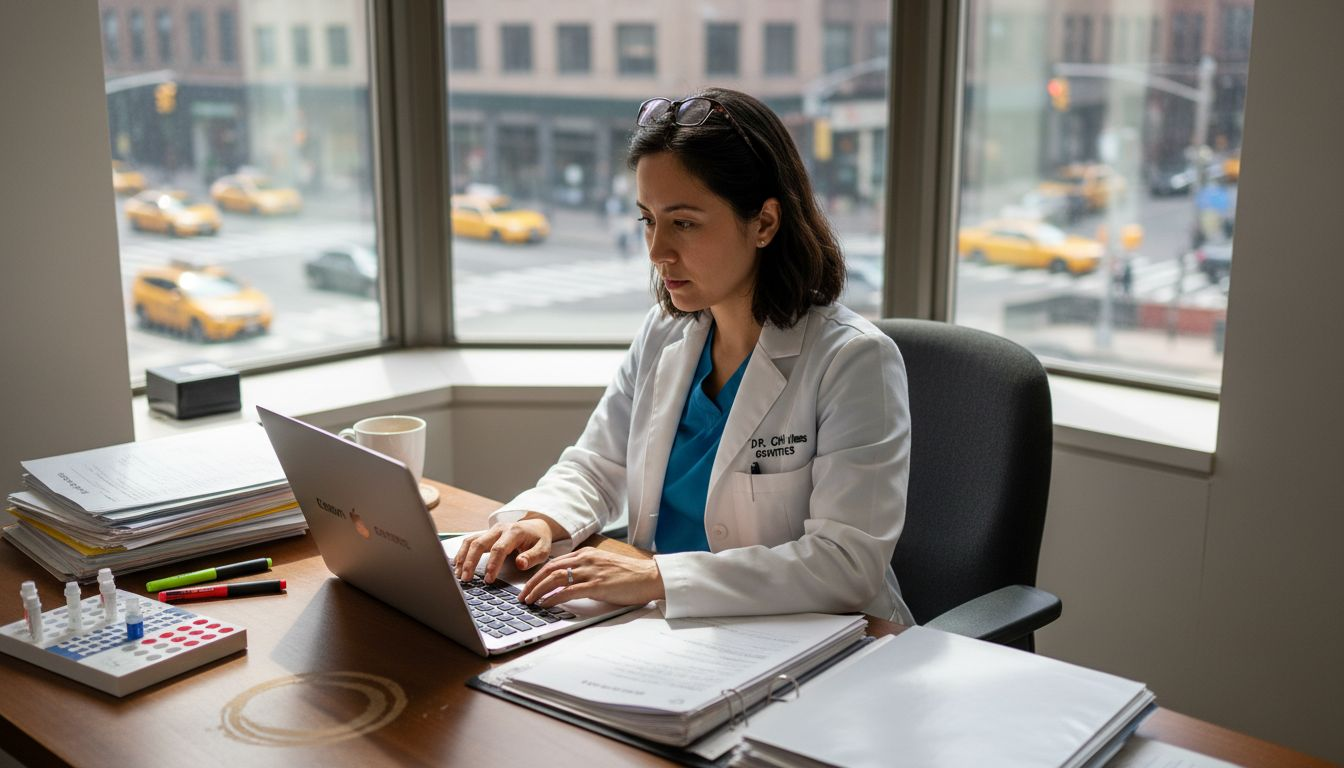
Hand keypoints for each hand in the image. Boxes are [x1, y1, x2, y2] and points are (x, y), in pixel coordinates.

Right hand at [452, 513, 564, 582]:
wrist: (536, 526)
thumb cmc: (539, 540)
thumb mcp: (543, 549)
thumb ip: (532, 557)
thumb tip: (520, 564)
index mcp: (514, 532)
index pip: (499, 549)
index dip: (492, 564)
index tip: (488, 579)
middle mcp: (499, 529)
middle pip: (479, 543)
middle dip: (471, 562)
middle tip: (466, 579)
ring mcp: (490, 530)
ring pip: (471, 541)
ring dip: (463, 558)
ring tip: (459, 574)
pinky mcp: (485, 534)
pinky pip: (469, 541)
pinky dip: (462, 553)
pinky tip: (457, 565)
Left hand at [520, 548, 664, 607]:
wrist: (651, 577)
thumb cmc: (631, 575)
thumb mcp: (604, 567)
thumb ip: (587, 570)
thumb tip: (570, 583)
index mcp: (587, 554)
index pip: (555, 562)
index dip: (538, 575)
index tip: (529, 586)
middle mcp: (586, 559)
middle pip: (550, 568)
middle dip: (532, 583)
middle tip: (522, 596)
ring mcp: (591, 571)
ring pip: (555, 578)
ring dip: (538, 590)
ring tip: (529, 601)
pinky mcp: (597, 585)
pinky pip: (569, 590)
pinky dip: (553, 597)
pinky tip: (545, 604)